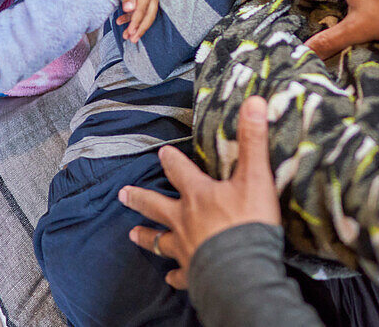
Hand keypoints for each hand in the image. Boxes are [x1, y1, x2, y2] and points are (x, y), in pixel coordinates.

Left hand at [117, 0, 161, 42]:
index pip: (142, 10)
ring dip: (137, 25)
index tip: (129, 34)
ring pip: (147, 14)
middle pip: (149, 16)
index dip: (135, 23)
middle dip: (140, 29)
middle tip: (132, 40)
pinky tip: (121, 21)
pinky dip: (133, 16)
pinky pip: (144, 9)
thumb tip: (128, 10)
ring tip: (126, 36)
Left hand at [119, 96, 279, 289]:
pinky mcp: (191, 274)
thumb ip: (253, 140)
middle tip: (123, 194)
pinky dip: (174, 275)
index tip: (161, 152)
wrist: (242, 270)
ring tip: (133, 234)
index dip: (171, 160)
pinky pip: (179, 275)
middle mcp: (184, 220)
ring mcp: (185, 248)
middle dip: (140, 198)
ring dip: (147, 236)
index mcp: (198, 196)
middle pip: (157, 206)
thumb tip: (254, 101)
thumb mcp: (255, 177)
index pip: (180, 171)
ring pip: (160, 241)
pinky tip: (170, 277)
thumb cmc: (248, 222)